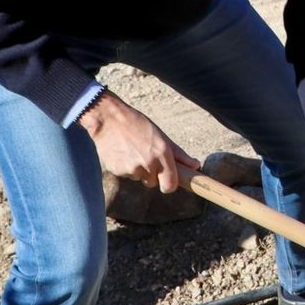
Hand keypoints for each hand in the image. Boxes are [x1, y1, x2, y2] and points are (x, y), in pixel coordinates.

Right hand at [78, 92, 200, 193]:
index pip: (170, 186)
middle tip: (146, 157)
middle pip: (153, 183)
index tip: (167, 181)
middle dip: (152, 175)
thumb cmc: (137, 124)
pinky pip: (126, 175)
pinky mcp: (117, 171)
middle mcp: (148, 163)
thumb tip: (196, 166)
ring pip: (139, 178)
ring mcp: (131, 169)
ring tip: (132, 150)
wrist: (107, 119)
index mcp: (162, 153)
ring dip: (138, 170)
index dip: (169, 185)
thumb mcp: (161, 135)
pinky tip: (122, 152)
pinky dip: (125, 167)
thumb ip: (179, 154)